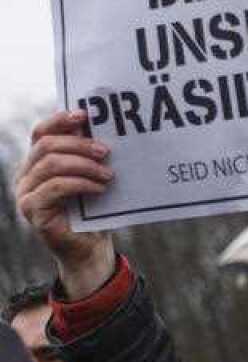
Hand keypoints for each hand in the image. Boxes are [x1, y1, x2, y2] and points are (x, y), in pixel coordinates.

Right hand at [15, 110, 116, 297]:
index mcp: (37, 162)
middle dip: (79, 144)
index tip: (85, 115)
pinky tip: (100, 188)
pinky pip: (56, 187)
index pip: (41, 132)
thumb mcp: (92, 177)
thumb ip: (90, 156)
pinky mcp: (32, 210)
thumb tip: (106, 128)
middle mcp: (26, 175)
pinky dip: (81, 183)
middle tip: (106, 151)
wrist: (90, 247)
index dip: (60, 120)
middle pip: (47, 145)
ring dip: (84, 165)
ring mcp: (25, 193)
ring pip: (51, 164)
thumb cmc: (93, 209)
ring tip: (108, 174)